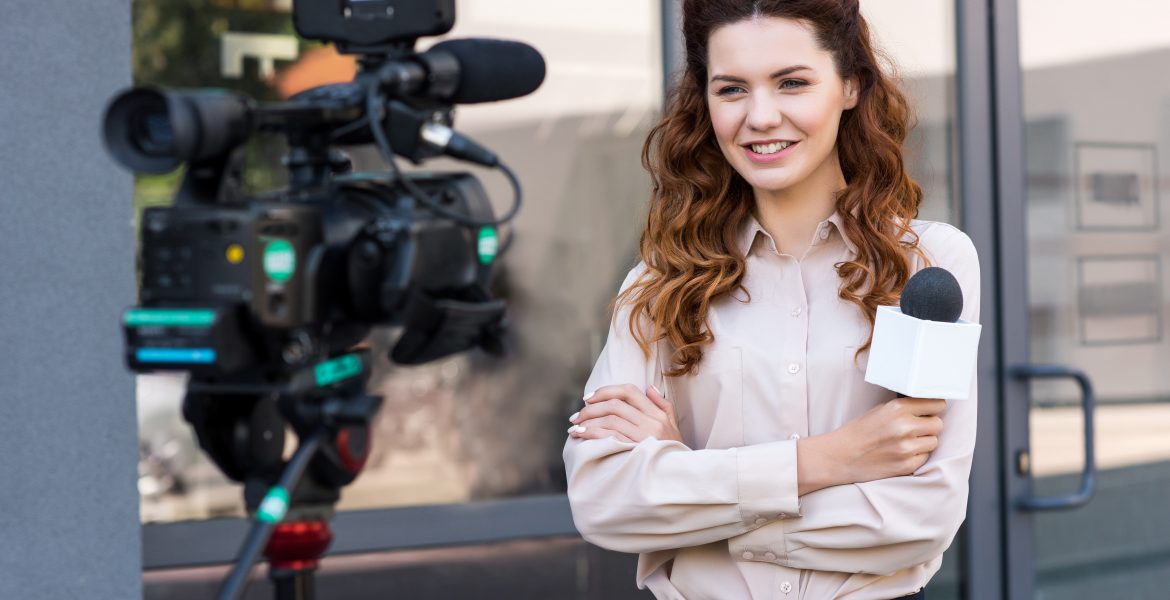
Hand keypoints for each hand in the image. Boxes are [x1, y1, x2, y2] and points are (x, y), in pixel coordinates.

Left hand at [567, 384, 683, 443]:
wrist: (679, 477)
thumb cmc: (673, 452)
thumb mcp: (673, 426)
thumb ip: (662, 405)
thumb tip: (649, 387)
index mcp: (658, 413)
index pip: (629, 391)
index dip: (606, 391)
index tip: (589, 398)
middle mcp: (652, 422)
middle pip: (615, 405)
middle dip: (591, 408)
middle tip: (577, 416)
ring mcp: (645, 436)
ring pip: (611, 419)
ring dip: (588, 422)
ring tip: (575, 427)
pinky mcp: (636, 451)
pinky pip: (611, 436)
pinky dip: (592, 433)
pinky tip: (582, 435)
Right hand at [797, 397, 945, 494]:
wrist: (840, 456)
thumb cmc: (859, 432)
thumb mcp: (880, 410)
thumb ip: (905, 408)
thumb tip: (930, 408)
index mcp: (898, 408)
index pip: (937, 404)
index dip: (933, 408)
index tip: (930, 412)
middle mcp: (904, 426)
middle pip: (938, 424)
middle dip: (929, 426)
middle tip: (915, 429)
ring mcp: (906, 448)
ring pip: (934, 442)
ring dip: (924, 442)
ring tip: (905, 442)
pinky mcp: (906, 465)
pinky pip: (925, 458)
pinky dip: (916, 456)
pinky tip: (900, 454)